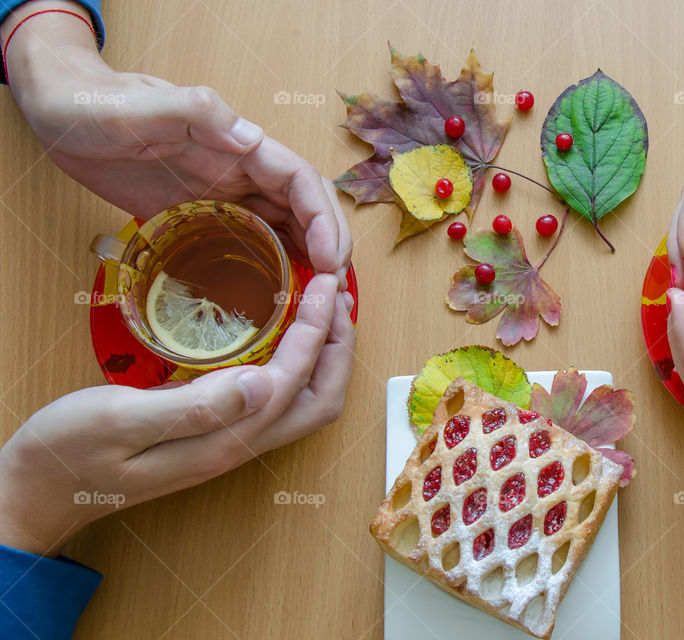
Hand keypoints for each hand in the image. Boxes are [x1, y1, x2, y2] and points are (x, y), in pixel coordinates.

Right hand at [0, 275, 354, 556]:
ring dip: (325, 356)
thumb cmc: (66, 454)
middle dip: (338, 345)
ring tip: (324, 308)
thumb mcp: (118, 421)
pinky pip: (280, 400)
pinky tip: (288, 335)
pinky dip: (300, 364)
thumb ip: (191, 408)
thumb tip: (261, 385)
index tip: (323, 284)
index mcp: (222, 440)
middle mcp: (238, 446)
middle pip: (320, 400)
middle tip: (336, 293)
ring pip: (305, 403)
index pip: (293, 379)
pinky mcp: (220, 436)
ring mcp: (232, 444)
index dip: (316, 330)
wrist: (36, 492)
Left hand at [2, 1, 350, 280]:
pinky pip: (252, 237)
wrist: (64, 113)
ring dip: (309, 256)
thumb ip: (196, 113)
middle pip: (304, 206)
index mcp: (236, 144)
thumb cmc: (99, 105)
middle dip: (329, 243)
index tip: (331, 257)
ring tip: (320, 297)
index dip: (324, 218)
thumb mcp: (144, 106)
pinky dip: (276, 260)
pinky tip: (281, 288)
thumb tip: (252, 139)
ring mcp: (224, 191)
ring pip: (285, 225)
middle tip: (334, 288)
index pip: (299, 179)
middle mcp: (239, 168)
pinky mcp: (204, 211)